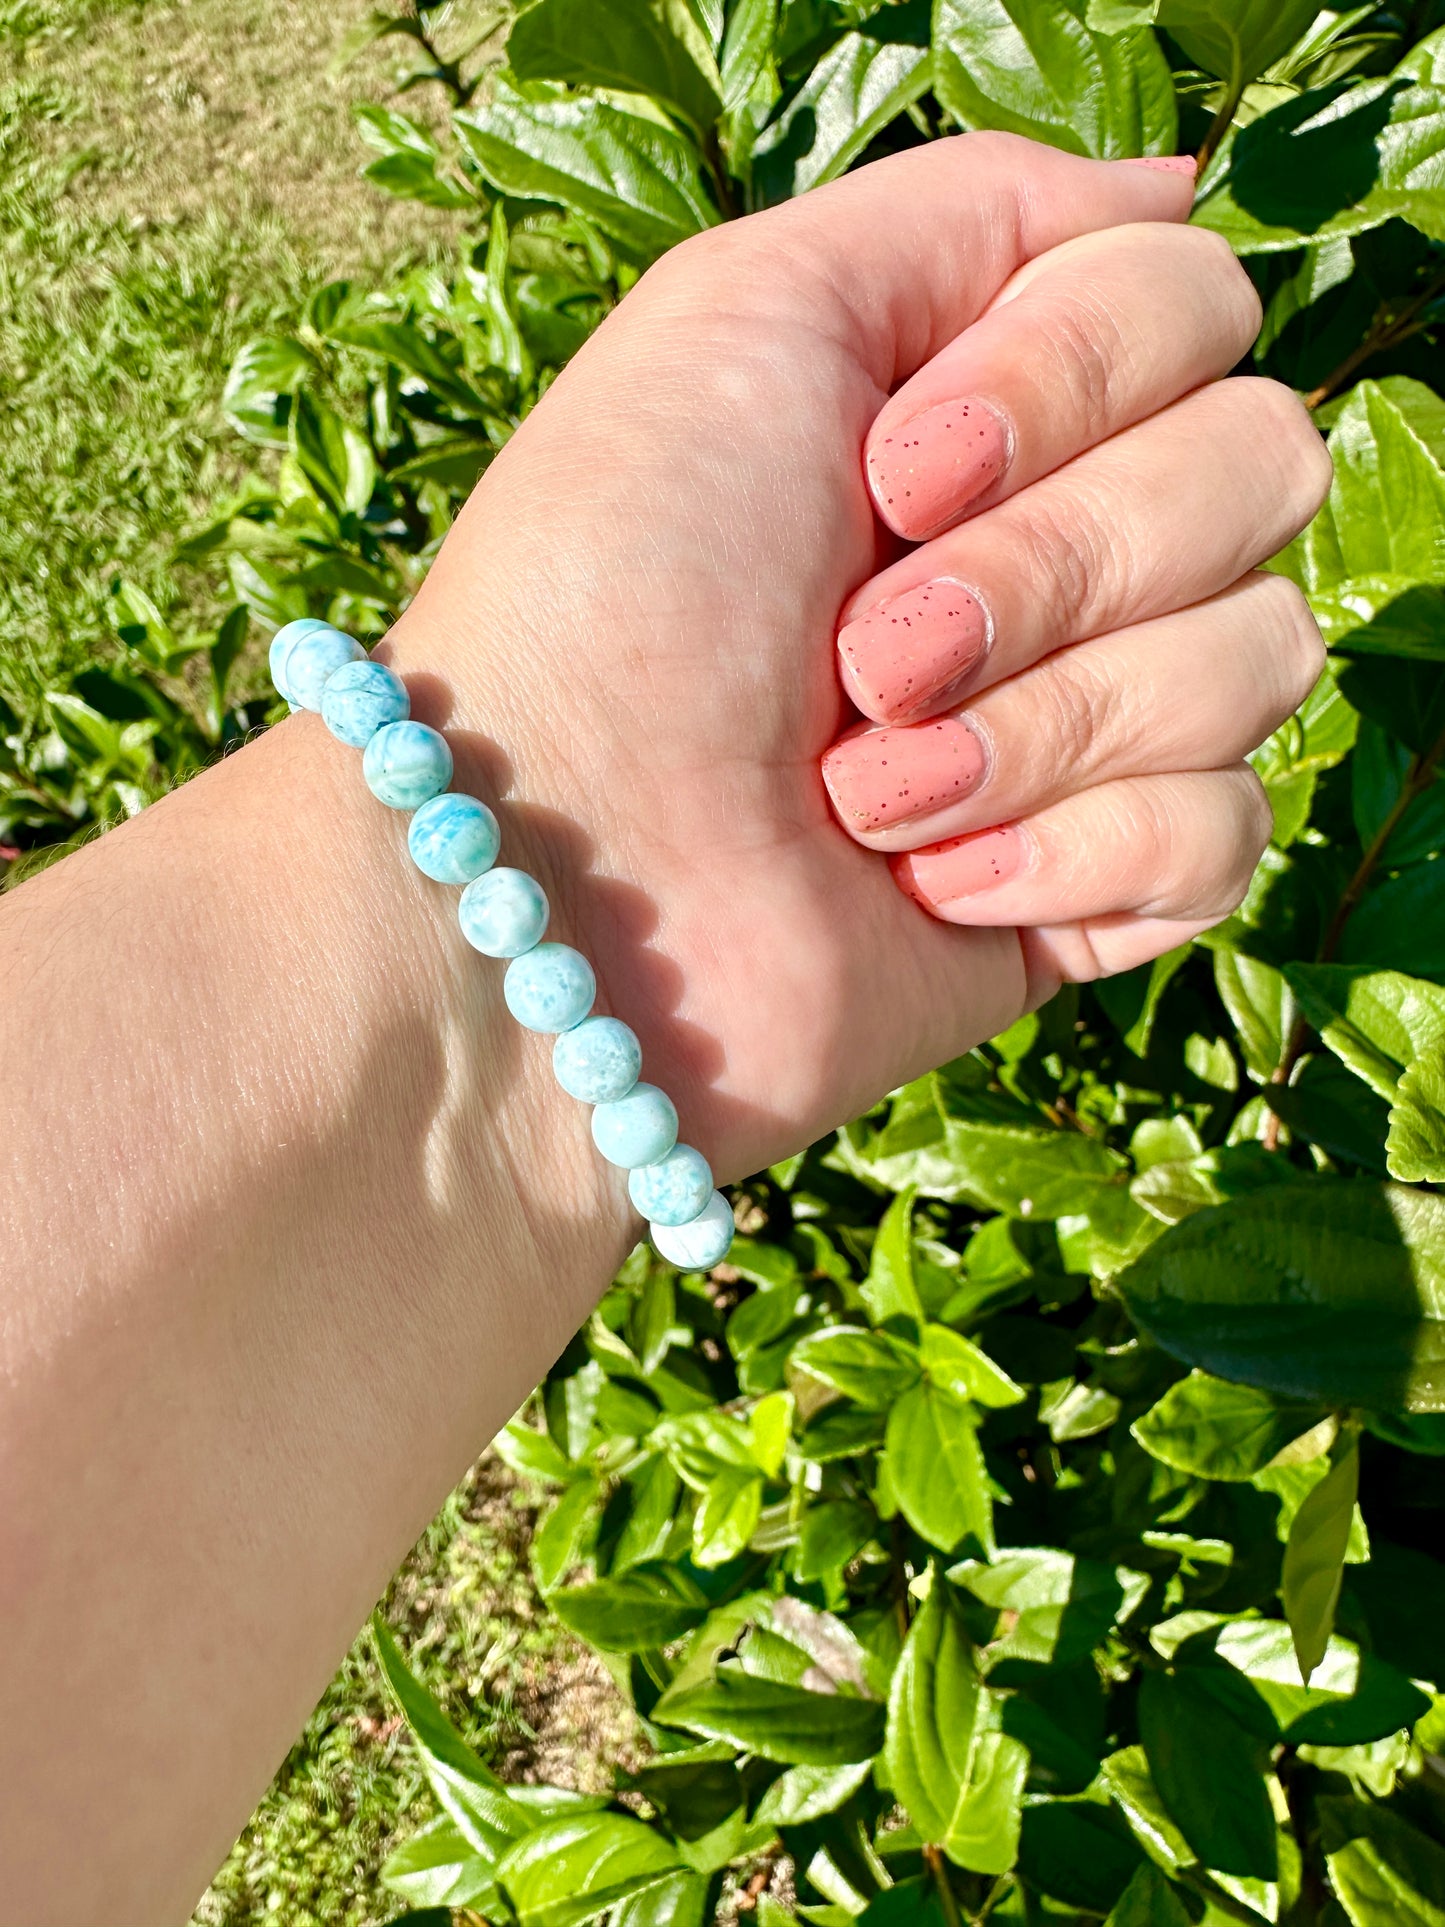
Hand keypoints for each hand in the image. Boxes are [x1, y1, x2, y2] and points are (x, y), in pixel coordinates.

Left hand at [393, 133, 1329, 1183]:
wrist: (558, 885)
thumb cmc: (614, 588)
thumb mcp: (751, 307)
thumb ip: (974, 210)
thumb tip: (1165, 197)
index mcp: (986, 403)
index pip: (1192, 305)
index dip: (1075, 373)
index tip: (895, 466)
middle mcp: (1056, 551)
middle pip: (1260, 467)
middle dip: (1052, 564)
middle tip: (868, 653)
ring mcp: (1084, 724)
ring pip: (1259, 653)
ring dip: (1043, 723)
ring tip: (866, 790)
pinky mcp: (1095, 889)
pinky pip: (1224, 831)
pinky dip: (1073, 856)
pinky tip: (931, 886)